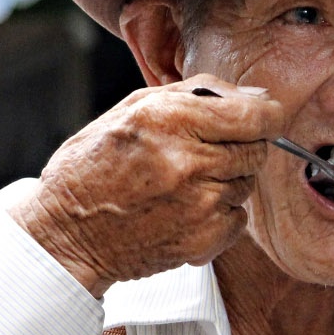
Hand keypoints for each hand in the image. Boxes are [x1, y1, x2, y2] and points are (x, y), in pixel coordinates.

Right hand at [9, 76, 281, 295]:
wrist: (67, 233)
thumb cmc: (94, 168)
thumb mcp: (134, 108)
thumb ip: (198, 94)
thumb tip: (255, 96)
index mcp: (171, 120)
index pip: (256, 115)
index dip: (266, 116)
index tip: (263, 119)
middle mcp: (189, 161)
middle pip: (257, 150)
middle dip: (240, 147)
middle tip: (205, 153)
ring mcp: (199, 204)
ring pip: (246, 185)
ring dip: (226, 181)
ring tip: (185, 184)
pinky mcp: (203, 240)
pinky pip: (237, 219)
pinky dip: (220, 215)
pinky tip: (186, 210)